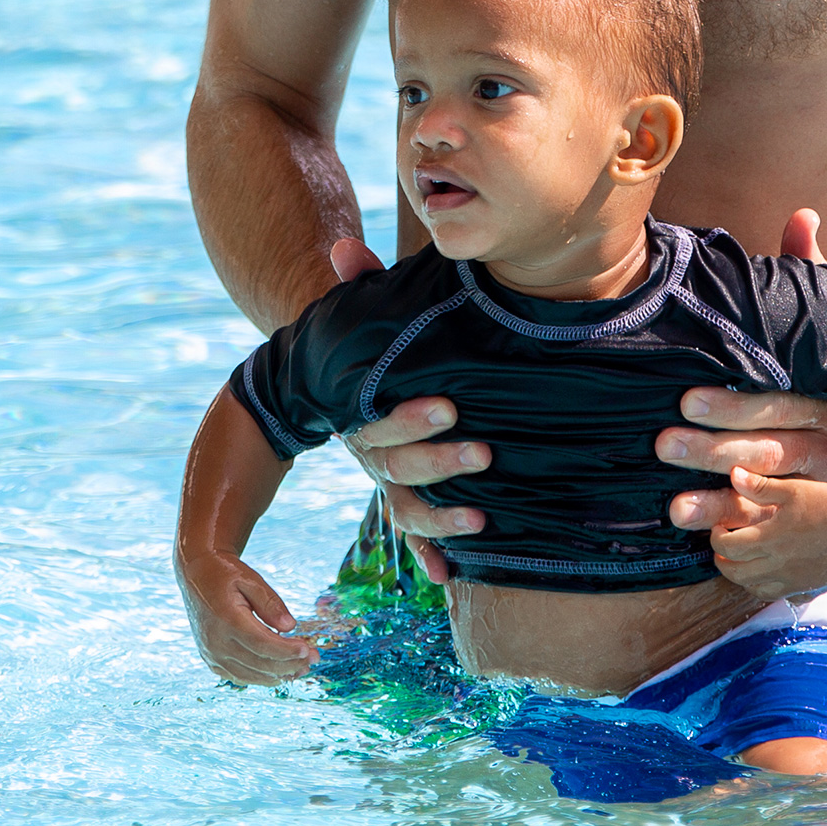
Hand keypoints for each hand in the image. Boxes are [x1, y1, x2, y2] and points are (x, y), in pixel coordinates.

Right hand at [176, 544, 317, 683]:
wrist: (197, 575)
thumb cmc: (226, 574)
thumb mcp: (251, 579)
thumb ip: (271, 603)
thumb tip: (290, 626)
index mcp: (227, 620)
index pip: (262, 644)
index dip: (287, 651)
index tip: (309, 649)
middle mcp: (216, 642)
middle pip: (259, 663)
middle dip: (290, 664)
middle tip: (313, 659)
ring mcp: (211, 653)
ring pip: (250, 675)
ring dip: (278, 675)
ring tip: (301, 669)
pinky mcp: (211, 659)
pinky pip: (238, 676)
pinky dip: (260, 678)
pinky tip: (279, 673)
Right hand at [322, 235, 489, 585]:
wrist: (344, 390)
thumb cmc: (371, 350)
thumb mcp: (363, 319)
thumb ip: (361, 286)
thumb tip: (345, 249)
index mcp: (363, 411)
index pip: (381, 420)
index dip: (411, 418)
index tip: (451, 407)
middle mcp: (372, 452)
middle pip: (398, 466)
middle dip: (438, 462)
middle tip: (482, 452)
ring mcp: (388, 481)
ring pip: (406, 507)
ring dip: (439, 518)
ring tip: (480, 518)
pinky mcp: (405, 502)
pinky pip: (413, 536)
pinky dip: (428, 556)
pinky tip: (447, 576)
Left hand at [658, 208, 826, 536]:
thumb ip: (816, 273)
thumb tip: (802, 215)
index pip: (781, 402)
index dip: (734, 403)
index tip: (684, 397)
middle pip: (772, 453)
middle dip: (714, 452)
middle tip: (662, 445)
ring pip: (775, 504)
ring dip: (722, 511)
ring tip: (673, 512)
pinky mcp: (825, 521)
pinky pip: (784, 538)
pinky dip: (747, 543)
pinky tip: (705, 545)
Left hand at [704, 464, 826, 600]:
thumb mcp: (793, 489)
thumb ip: (759, 486)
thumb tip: (733, 474)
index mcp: (770, 538)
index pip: (728, 546)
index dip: (716, 537)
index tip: (719, 527)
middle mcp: (779, 564)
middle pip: (735, 572)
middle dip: (723, 559)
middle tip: (725, 545)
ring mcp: (793, 580)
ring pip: (753, 588)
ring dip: (741, 575)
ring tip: (744, 559)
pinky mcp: (808, 588)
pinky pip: (777, 596)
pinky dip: (764, 587)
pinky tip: (767, 572)